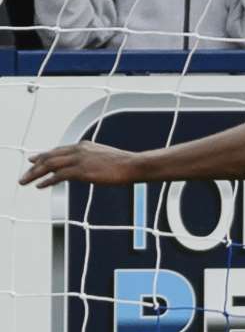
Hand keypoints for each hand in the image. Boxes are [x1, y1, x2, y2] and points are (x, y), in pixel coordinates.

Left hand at [20, 142, 136, 188]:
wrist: (133, 165)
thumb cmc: (123, 163)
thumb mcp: (104, 157)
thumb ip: (92, 158)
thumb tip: (88, 166)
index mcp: (84, 145)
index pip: (58, 150)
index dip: (44, 156)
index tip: (34, 160)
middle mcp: (79, 150)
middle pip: (50, 157)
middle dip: (35, 166)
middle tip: (25, 175)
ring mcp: (80, 159)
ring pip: (50, 165)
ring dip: (35, 174)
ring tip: (25, 181)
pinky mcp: (81, 170)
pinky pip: (58, 175)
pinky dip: (48, 181)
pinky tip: (40, 186)